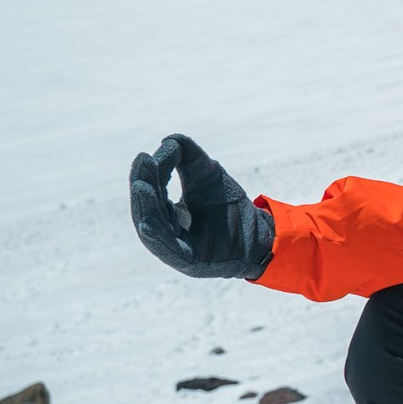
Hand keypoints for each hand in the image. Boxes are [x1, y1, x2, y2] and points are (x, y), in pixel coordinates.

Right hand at [129, 134, 275, 279]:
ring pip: (154, 229)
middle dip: (143, 188)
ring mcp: (176, 249)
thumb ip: (188, 155)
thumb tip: (167, 141)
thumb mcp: (207, 173)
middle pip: (147, 209)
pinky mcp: (189, 262)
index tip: (146, 156)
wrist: (261, 234)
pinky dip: (156, 237)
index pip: (153, 193)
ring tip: (141, 187)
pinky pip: (168, 250)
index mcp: (166, 214)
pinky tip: (147, 223)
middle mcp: (166, 233)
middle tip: (141, 163)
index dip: (149, 176)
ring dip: (146, 208)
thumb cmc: (229, 206)